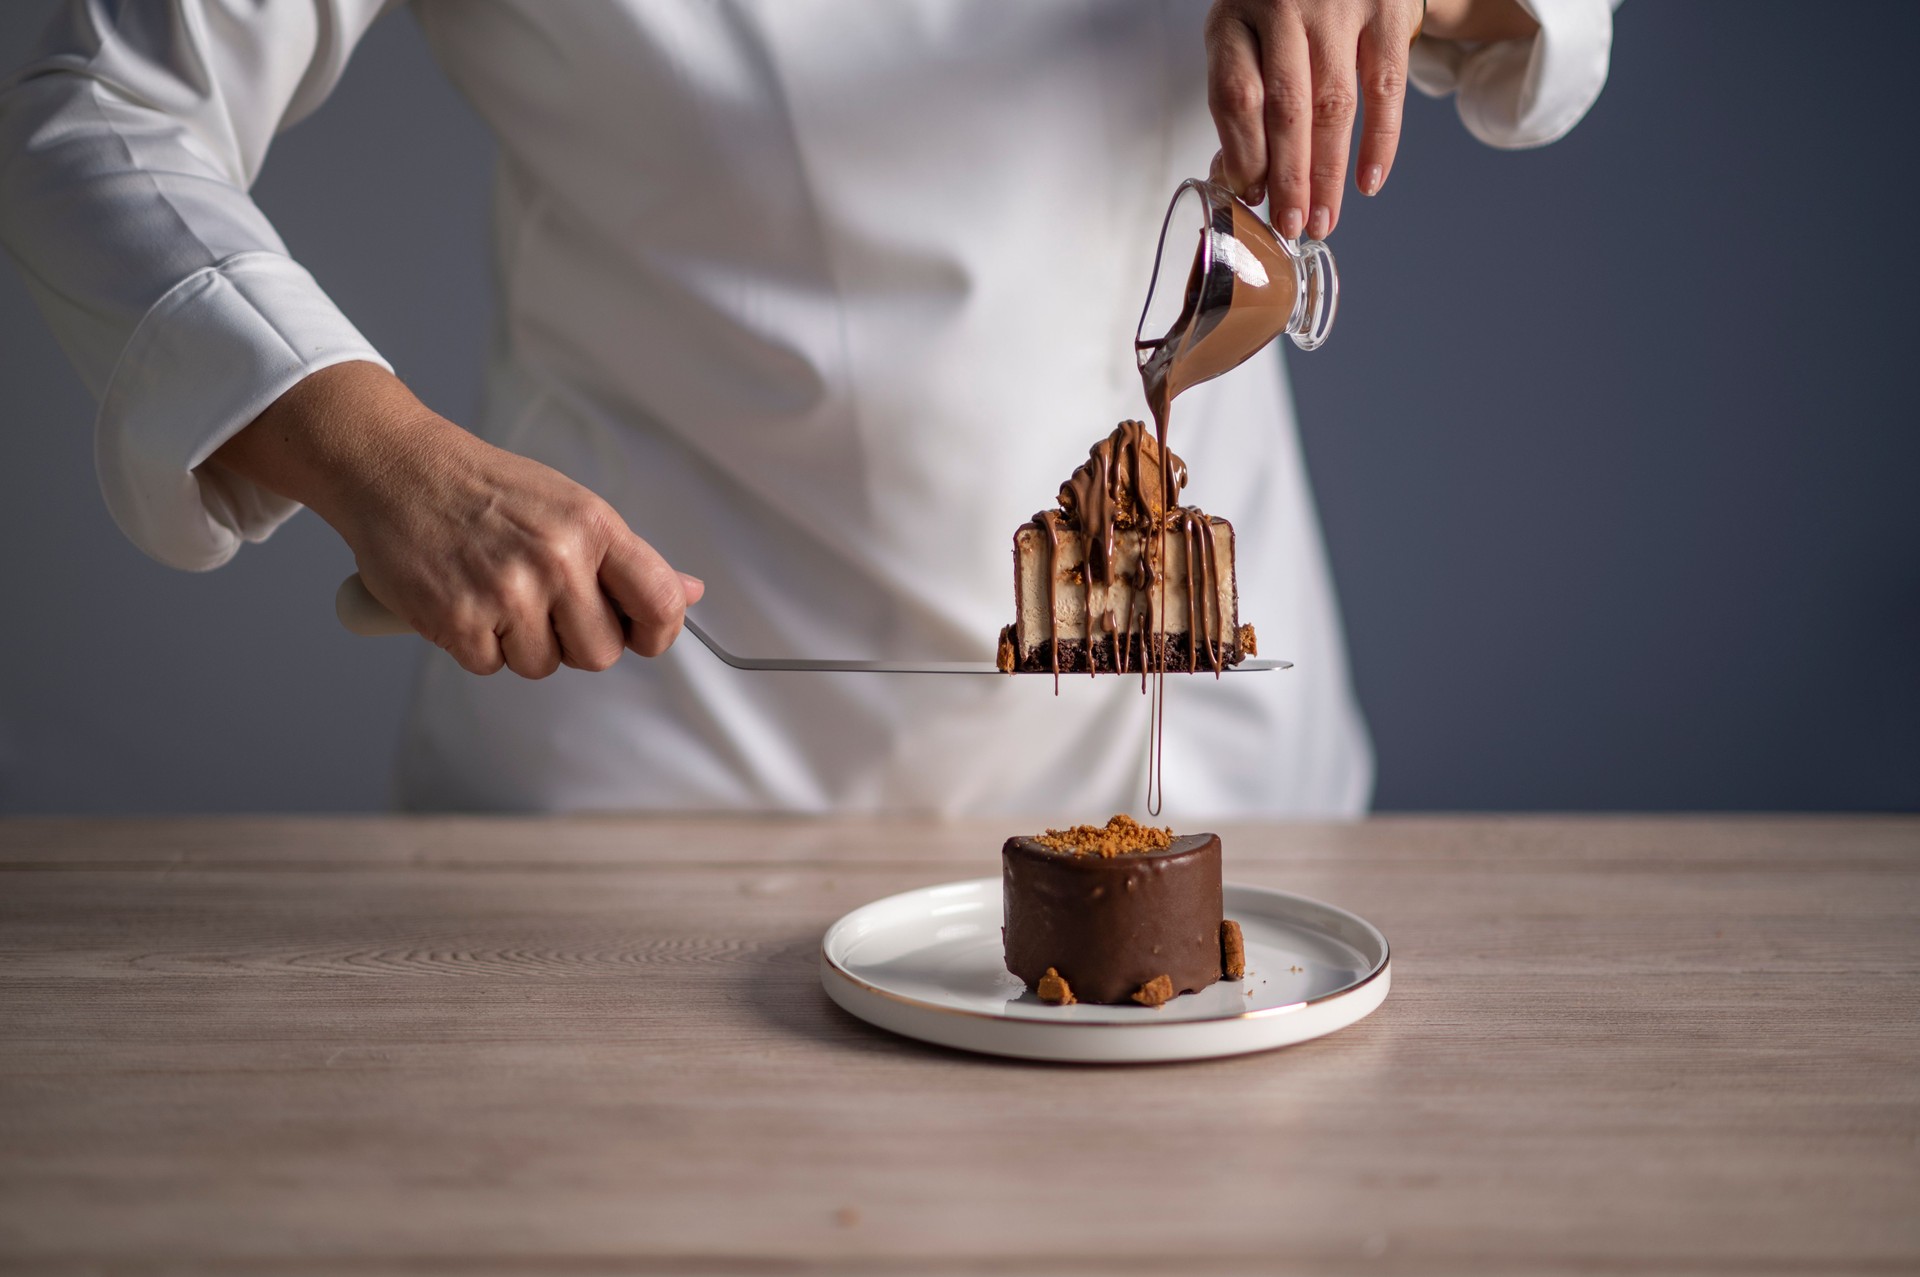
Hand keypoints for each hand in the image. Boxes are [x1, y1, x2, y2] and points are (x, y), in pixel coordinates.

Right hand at [213, 361, 703, 677]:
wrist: (395, 470)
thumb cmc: (485, 489)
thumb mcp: (569, 506)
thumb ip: (629, 558)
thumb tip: (690, 592)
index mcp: (592, 527)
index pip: (660, 602)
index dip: (657, 633)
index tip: (641, 635)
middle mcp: (555, 558)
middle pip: (602, 653)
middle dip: (576, 640)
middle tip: (543, 604)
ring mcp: (506, 592)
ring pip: (544, 665)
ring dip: (522, 643)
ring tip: (496, 593)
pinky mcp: (457, 620)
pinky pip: (490, 667)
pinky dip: (477, 645)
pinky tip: (463, 600)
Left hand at [1205, 0, 1422, 241]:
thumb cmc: (1286, 7)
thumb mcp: (1245, 37)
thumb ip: (1241, 98)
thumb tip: (1241, 182)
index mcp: (1235, 16)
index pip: (1235, 98)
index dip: (1244, 156)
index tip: (1252, 196)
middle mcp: (1283, 5)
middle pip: (1285, 109)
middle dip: (1289, 179)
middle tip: (1292, 225)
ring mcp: (1338, 5)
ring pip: (1333, 106)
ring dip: (1329, 173)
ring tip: (1324, 217)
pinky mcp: (1386, 11)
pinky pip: (1385, 90)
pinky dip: (1379, 143)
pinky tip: (1368, 181)